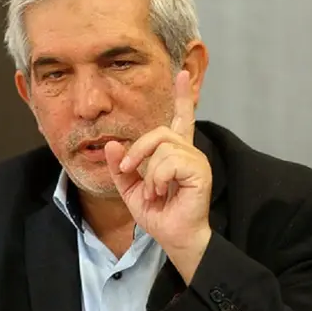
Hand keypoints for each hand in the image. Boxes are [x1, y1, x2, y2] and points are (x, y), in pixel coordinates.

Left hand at [104, 70, 212, 282]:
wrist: (173, 236)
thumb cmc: (158, 214)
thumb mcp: (131, 189)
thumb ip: (122, 167)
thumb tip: (111, 144)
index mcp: (175, 153)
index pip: (180, 118)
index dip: (181, 97)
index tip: (180, 74)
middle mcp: (188, 151)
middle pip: (159, 131)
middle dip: (138, 150)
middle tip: (128, 171)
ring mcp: (196, 160)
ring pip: (162, 147)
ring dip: (148, 173)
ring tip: (153, 192)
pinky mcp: (200, 170)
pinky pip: (169, 161)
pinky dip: (157, 178)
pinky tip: (162, 192)